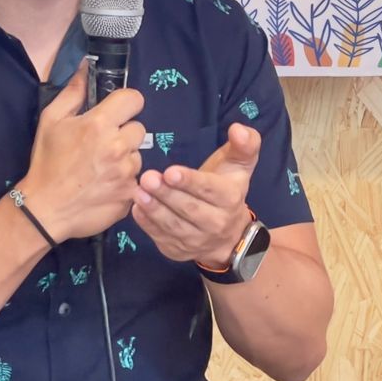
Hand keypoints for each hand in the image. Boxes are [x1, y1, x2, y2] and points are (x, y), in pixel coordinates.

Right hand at [19, 65, 145, 241]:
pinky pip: (137, 179)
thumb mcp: (51, 121)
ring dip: (125, 158)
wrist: (45, 210)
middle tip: (102, 146)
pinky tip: (105, 185)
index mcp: (99, 125)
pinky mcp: (131, 194)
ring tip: (101, 168)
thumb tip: (85, 67)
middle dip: (123, 134)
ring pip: (138, 155)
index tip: (116, 113)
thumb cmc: (47, 163)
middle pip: (139, 128)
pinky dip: (125, 181)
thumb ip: (72, 92)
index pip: (134, 99)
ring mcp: (127, 173)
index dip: (125, 104)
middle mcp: (118, 147)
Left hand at [133, 123, 258, 265]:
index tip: (170, 171)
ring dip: (154, 209)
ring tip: (138, 192)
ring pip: (173, 226)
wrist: (230, 236)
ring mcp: (197, 241)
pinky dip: (147, 224)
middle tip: (147, 178)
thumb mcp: (240, 165)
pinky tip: (137, 208)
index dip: (190, 182)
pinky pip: (161, 238)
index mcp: (230, 198)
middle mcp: (216, 223)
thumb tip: (238, 128)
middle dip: (167, 194)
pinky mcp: (178, 251)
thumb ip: (244, 144)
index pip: (209, 190)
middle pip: (189, 208)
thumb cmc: (228, 189)